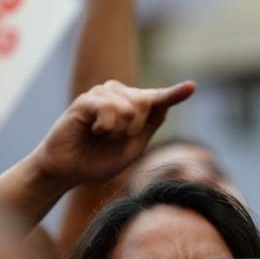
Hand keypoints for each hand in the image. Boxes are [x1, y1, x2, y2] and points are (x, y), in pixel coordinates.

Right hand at [32, 80, 194, 185]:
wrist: (68, 171)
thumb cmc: (98, 160)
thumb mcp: (131, 149)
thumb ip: (149, 127)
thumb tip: (163, 104)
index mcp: (132, 108)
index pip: (158, 99)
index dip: (175, 93)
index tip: (191, 87)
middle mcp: (118, 95)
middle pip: (147, 102)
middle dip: (135, 128)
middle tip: (114, 139)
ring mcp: (102, 94)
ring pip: (130, 106)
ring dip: (119, 130)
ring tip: (102, 135)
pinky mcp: (86, 99)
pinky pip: (109, 107)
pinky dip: (106, 126)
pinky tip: (95, 131)